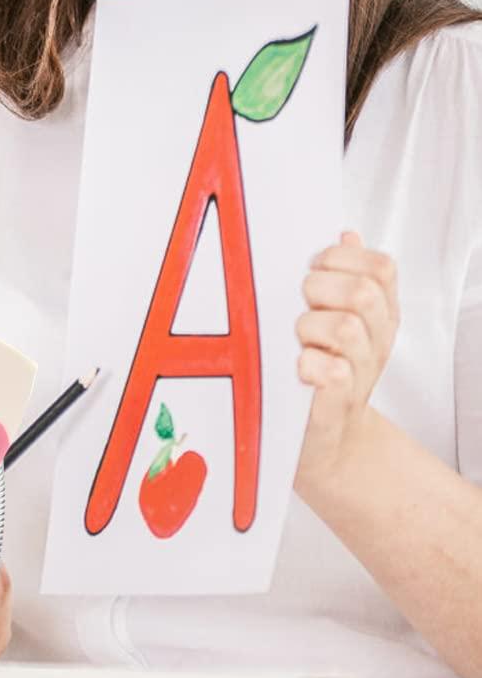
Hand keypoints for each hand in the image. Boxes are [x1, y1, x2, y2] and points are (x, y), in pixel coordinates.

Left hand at [295, 229, 398, 490]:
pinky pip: (331, 373)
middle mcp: (374, 343)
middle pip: (363, 293)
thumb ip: (345, 276)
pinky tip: (299, 366)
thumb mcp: (340, 320)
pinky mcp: (331, 406)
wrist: (327, 444)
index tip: (316, 268)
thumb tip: (347, 233)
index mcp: (378, 317)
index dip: (344, 258)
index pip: (381, 268)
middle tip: (303, 306)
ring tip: (298, 341)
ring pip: (344, 328)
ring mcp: (357, 375)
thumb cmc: (326, 375)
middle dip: (322, 289)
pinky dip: (310, 365)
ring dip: (310, 328)